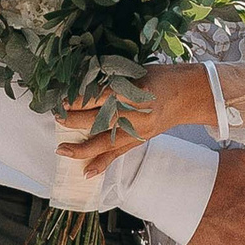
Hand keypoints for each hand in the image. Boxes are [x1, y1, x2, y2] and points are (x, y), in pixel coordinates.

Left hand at [61, 60, 211, 171]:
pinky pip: (118, 154)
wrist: (188, 94)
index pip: (100, 97)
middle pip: (100, 120)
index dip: (79, 100)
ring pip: (106, 141)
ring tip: (62, 149)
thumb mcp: (136, 71)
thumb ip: (112, 79)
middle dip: (75, 120)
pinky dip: (102, 164)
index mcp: (134, 92)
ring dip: (82, 147)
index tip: (61, 100)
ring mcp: (138, 130)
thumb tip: (81, 83)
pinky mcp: (140, 140)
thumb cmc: (160, 77)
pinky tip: (86, 173)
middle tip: (56, 118)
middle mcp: (136, 114)